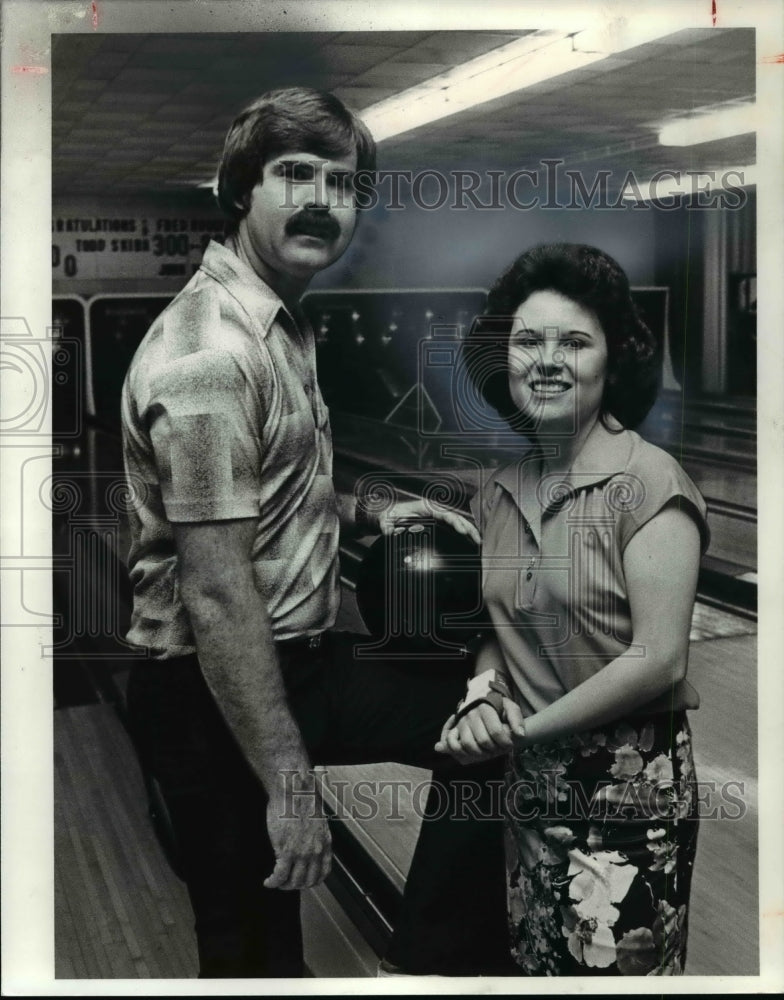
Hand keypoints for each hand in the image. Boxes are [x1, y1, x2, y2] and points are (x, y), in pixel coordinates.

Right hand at [264, 772, 331, 890]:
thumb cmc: (302, 799)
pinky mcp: (286, 851)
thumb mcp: (316, 820)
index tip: (304, 881)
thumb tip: (307, 844)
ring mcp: (302, 853)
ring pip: (294, 882)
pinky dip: (273, 882)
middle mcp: (316, 850)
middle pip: (308, 881)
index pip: (323, 872)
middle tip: (286, 883)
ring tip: (276, 882)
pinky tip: (268, 881)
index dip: (312, 881)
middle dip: (296, 885)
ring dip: (283, 885)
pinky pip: (279, 876)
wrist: (294, 790)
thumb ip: (314, 836)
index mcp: (325, 842)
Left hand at [379, 498, 480, 544]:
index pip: (445, 514)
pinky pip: (453, 529)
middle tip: (478, 540)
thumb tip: (388, 531)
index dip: (455, 522)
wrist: (388, 516)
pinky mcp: (438, 526)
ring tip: (479, 543)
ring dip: (469, 532)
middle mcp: (434, 512)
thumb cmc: (389, 516)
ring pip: (457, 523)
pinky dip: (463, 535)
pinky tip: (470, 544)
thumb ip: (387, 525)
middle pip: (456, 518)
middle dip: (468, 528)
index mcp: (426, 508)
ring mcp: (437, 519)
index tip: (462, 531)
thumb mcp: (386, 519)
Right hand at [434, 698, 525, 764]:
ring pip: (468, 744)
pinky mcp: (456, 729)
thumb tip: (520, 735)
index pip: (495, 731)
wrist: (483, 702)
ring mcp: (462, 722)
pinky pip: (453, 743)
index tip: (510, 744)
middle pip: (483, 740)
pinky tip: (473, 753)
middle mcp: (471, 714)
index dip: (505, 742)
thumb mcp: (510, 708)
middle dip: (495, 749)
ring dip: (481, 753)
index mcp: (485, 708)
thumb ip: (517, 720)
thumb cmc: (498, 708)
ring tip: (489, 752)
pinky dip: (461, 751)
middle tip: (500, 749)